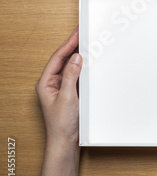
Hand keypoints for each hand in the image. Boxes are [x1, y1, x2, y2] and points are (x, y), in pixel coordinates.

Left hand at [35, 26, 81, 148]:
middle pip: (63, 60)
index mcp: (46, 83)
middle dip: (73, 46)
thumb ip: (71, 77)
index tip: (77, 33)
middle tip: (83, 34)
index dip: (68, 44)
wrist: (65, 142)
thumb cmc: (61, 124)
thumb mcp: (67, 97)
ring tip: (87, 44)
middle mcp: (52, 84)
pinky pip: (77, 76)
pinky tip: (90, 63)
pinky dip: (84, 68)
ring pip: (71, 67)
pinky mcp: (71, 94)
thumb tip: (75, 58)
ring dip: (79, 57)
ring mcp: (62, 89)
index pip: (58, 58)